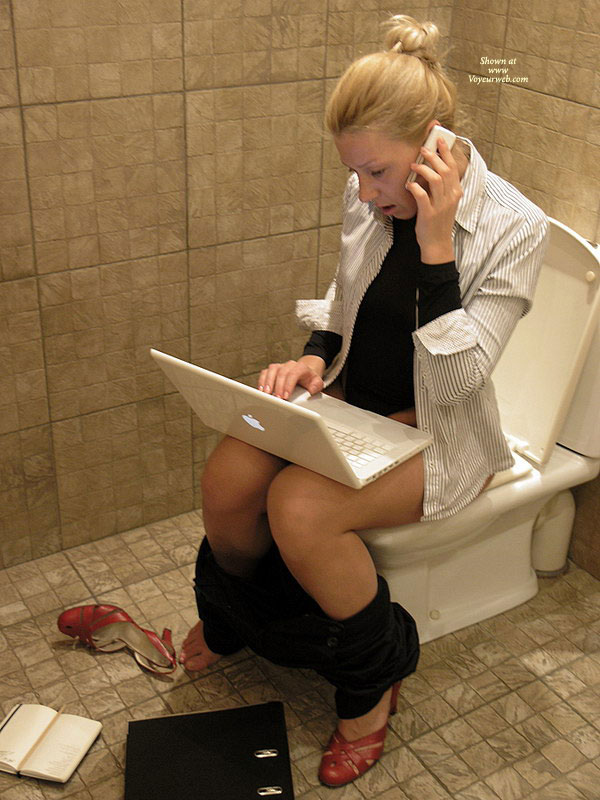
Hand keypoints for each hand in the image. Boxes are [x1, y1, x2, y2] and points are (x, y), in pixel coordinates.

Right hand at [258, 356, 324, 399]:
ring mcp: (280, 366)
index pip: (293, 374)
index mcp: (301, 367)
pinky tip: (261, 390)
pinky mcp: (272, 370)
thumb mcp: (317, 383)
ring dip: (267, 383)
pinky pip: (264, 373)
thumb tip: (311, 390)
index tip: (285, 397)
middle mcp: (289, 365)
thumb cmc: (309, 380)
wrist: (305, 374)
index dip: (288, 385)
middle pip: (281, 373)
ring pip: (271, 371)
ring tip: (266, 394)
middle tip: (277, 399)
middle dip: (278, 387)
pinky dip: (262, 381)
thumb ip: (316, 386)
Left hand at [406, 136, 462, 263]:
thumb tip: (432, 170)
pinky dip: (415, 187)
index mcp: (456, 192)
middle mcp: (450, 197)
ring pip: (435, 180)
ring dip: (424, 169)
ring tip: (414, 165)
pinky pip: (422, 196)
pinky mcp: (429, 214)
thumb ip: (442, 188)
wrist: (437, 244)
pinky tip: (409, 185)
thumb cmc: (438, 222)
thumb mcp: (445, 202)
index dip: (447, 152)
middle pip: (445, 170)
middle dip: (434, 156)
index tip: (440, 140)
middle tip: (423, 149)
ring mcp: (440, 205)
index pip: (453, 167)